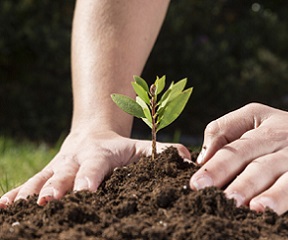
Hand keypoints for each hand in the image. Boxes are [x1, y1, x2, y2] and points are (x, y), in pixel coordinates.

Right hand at [0, 130, 189, 206]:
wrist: (92, 135)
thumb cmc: (121, 148)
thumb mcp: (142, 147)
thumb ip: (163, 153)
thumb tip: (189, 162)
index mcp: (101, 154)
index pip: (95, 167)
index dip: (89, 179)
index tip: (84, 193)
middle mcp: (76, 159)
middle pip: (64, 174)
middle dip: (55, 189)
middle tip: (47, 203)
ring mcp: (58, 167)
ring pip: (42, 179)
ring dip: (30, 193)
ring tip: (19, 209)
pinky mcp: (46, 174)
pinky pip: (29, 182)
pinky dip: (15, 194)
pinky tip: (2, 209)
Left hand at [190, 102, 287, 227]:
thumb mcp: (260, 117)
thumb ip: (227, 128)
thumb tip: (203, 156)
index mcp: (267, 136)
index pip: (238, 150)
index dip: (217, 167)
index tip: (196, 184)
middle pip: (262, 167)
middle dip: (241, 184)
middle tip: (221, 200)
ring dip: (275, 196)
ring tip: (256, 209)